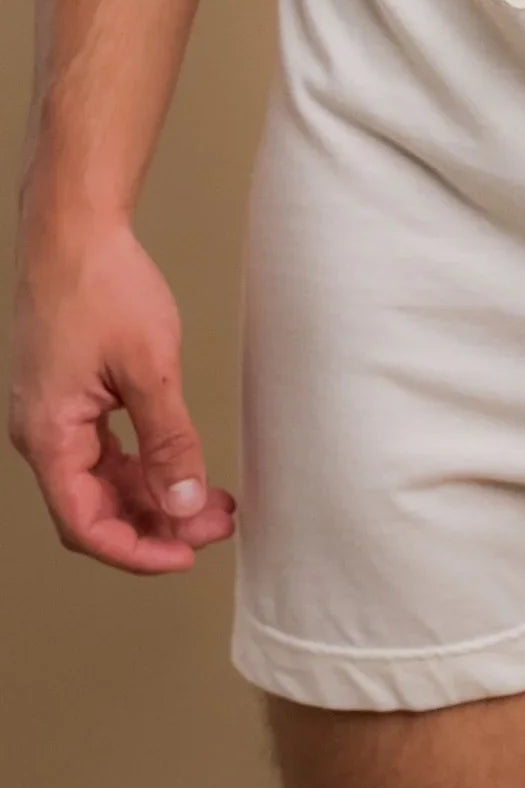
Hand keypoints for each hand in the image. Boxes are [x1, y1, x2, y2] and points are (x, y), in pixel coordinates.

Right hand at [9, 217, 235, 571]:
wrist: (76, 231)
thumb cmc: (101, 286)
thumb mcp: (150, 369)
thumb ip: (168, 441)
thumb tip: (183, 502)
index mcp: (49, 434)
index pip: (85, 523)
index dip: (137, 551)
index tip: (187, 556)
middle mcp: (43, 433)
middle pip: (96, 509)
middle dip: (157, 526)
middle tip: (217, 526)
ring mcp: (56, 417)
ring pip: (104, 483)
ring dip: (156, 497)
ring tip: (213, 503)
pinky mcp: (71, 399)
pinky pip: (105, 453)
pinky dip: (145, 466)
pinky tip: (185, 469)